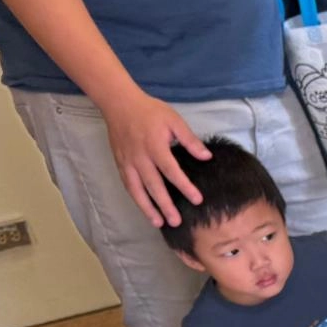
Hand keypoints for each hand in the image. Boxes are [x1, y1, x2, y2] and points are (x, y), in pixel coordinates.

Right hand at [104, 90, 209, 227]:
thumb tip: (207, 157)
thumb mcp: (174, 120)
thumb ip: (190, 140)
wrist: (119, 103)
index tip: (197, 199)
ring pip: (137, 189)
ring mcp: (127, 162)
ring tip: (158, 223)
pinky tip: (145, 209)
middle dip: (165, 205)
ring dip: (147, 208)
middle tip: (176, 222)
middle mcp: (139, 157)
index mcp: (155, 146)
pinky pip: (128, 185)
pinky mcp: (120, 163)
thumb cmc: (150, 111)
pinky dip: (136, 198)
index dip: (184, 186)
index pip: (171, 171)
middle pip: (153, 186)